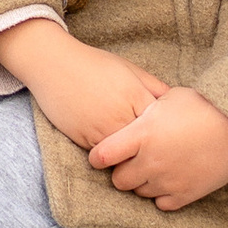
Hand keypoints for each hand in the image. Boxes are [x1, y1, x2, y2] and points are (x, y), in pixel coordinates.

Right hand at [0, 18, 171, 155]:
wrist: (53, 64)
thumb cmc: (93, 64)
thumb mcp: (129, 68)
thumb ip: (154, 85)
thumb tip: (175, 102)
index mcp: (136, 95)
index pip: (162, 124)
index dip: (168, 134)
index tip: (172, 141)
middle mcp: (121, 115)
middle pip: (146, 144)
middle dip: (154, 151)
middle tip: (163, 160)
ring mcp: (102, 128)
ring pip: (125, 155)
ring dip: (132, 160)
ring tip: (142, 164)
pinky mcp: (84, 139)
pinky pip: (104, 156)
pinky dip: (112, 158)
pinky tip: (117, 157)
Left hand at [91, 87, 227, 211]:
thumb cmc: (205, 105)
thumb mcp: (167, 98)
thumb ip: (144, 113)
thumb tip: (131, 118)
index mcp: (141, 134)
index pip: (101, 156)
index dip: (99, 156)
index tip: (104, 153)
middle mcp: (150, 161)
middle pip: (118, 180)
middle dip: (122, 171)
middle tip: (134, 160)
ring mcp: (168, 180)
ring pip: (139, 193)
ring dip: (143, 182)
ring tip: (158, 167)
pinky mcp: (186, 194)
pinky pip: (161, 204)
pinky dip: (162, 195)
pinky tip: (171, 179)